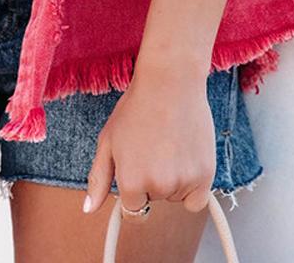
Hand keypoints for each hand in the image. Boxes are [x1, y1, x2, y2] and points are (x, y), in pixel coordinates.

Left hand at [83, 64, 215, 216]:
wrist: (169, 82)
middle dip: (151, 180)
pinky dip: (192, 188)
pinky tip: (185, 159)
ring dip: (173, 181)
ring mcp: (183, 182)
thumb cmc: (135, 108)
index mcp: (130, 182)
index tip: (137, 169)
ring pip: (175, 197)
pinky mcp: (206, 175)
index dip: (132, 189)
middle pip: (154, 200)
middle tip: (152, 147)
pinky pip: (197, 200)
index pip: (132, 210)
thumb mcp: (108, 141)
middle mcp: (158, 187)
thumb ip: (98, 178)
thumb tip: (88, 209)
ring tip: (169, 145)